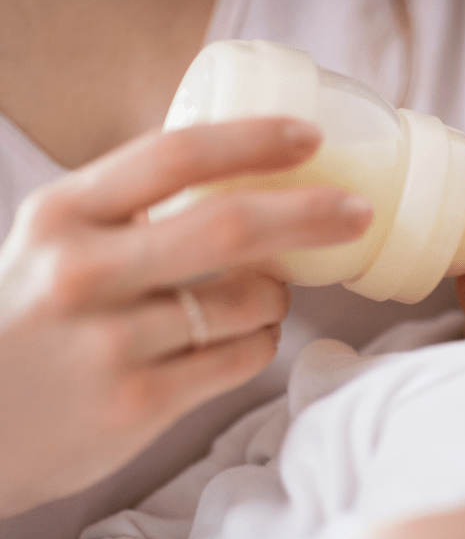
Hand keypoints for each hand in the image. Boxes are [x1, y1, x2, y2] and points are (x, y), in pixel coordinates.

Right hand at [0, 118, 372, 516]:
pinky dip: (262, 341)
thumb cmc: (27, 322)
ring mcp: (112, 342)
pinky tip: (249, 336)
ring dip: (279, 294)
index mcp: (64, 214)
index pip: (173, 156)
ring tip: (268, 294)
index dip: (253, 141)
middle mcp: (83, 271)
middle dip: (311, 213)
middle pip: (230, 227)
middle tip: (357, 211)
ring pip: (248, 301)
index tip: (311, 137)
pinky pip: (242, 357)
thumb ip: (126, 210)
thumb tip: (236, 174)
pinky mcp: (138, 401)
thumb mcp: (52, 244)